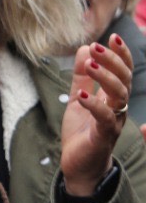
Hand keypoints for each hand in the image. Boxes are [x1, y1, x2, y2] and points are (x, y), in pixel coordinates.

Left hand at [60, 35, 132, 196]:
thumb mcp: (79, 99)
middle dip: (113, 61)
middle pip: (124, 79)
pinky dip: (95, 106)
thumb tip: (85, 49)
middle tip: (98, 46)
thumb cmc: (83, 132)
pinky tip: (82, 96)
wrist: (80, 165)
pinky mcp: (104, 136)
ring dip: (105, 77)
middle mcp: (118, 107)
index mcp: (113, 97)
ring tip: (91, 64)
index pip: (123, 71)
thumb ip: (82, 78)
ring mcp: (114, 121)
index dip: (121, 54)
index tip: (112, 37)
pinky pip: (105, 119)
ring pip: (119, 96)